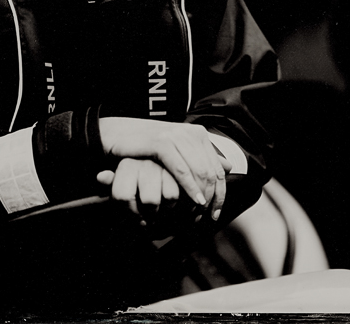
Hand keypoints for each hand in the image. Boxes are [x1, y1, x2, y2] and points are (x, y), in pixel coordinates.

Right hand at [99, 117, 230, 219]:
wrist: (120, 135)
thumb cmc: (149, 148)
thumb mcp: (178, 151)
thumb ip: (202, 157)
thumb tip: (230, 166)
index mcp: (198, 134)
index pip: (217, 167)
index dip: (221, 192)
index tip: (216, 212)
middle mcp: (190, 133)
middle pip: (211, 171)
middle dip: (212, 197)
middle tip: (206, 215)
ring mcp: (176, 136)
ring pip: (200, 171)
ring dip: (202, 194)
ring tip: (198, 212)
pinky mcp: (162, 142)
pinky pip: (181, 169)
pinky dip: (189, 187)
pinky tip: (192, 200)